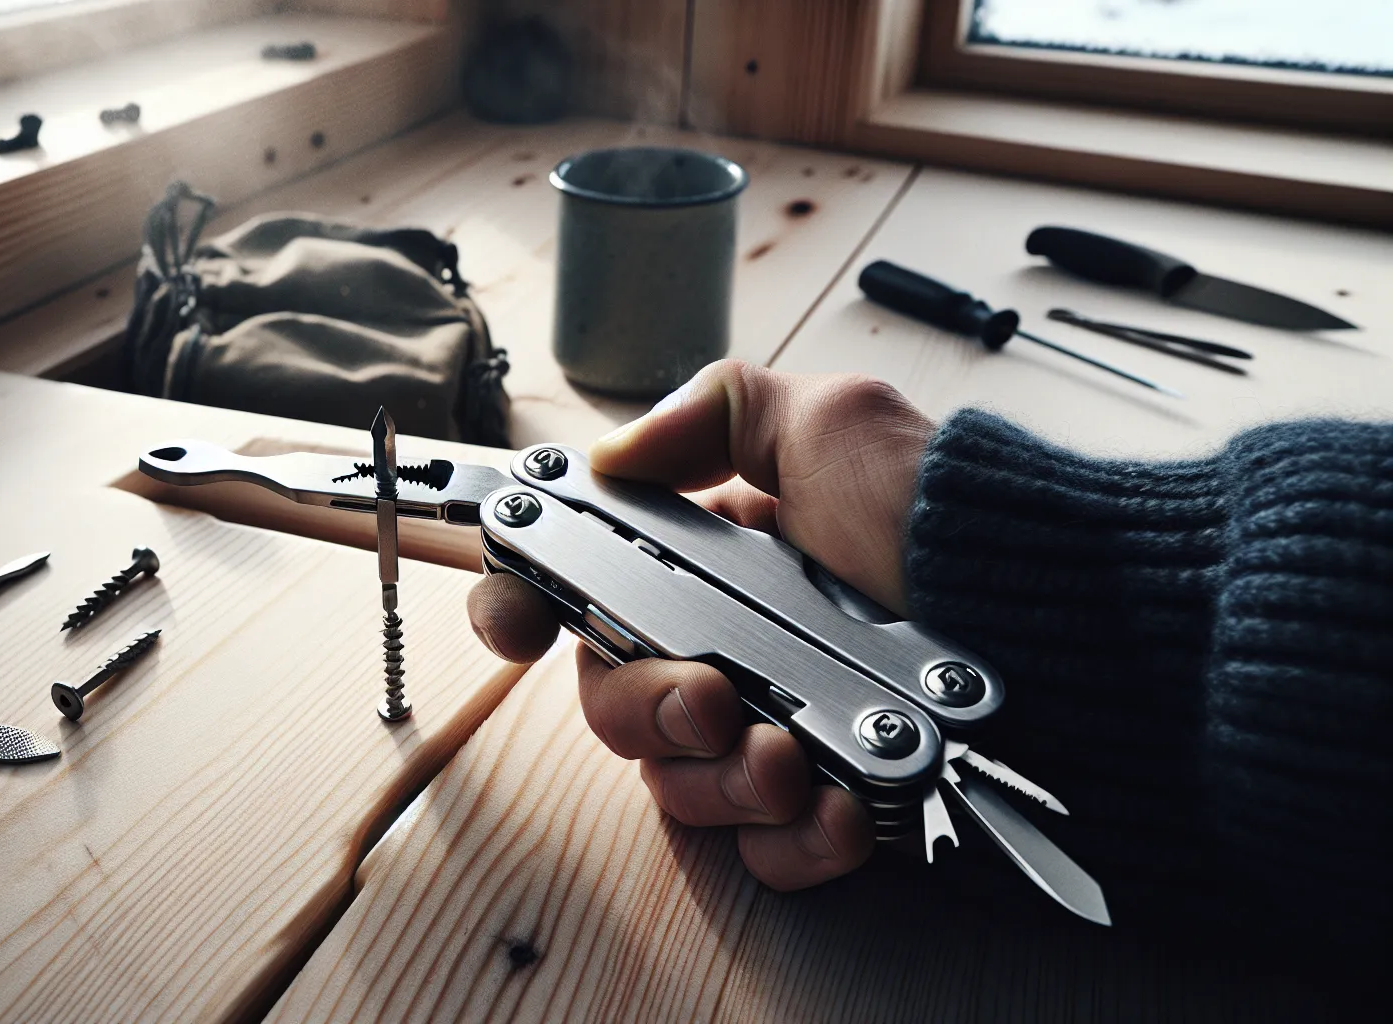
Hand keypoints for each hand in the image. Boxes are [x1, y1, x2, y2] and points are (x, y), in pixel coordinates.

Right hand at [467, 361, 934, 889]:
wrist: (1078, 631)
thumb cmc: (957, 523)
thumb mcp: (837, 425)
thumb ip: (716, 414)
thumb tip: (612, 452)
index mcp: (717, 558)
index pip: (586, 585)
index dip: (527, 603)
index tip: (515, 623)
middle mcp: (734, 645)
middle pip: (613, 699)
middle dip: (643, 704)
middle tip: (707, 696)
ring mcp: (778, 729)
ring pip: (678, 781)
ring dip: (718, 775)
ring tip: (787, 756)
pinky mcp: (827, 805)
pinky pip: (762, 848)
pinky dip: (788, 837)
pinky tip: (829, 806)